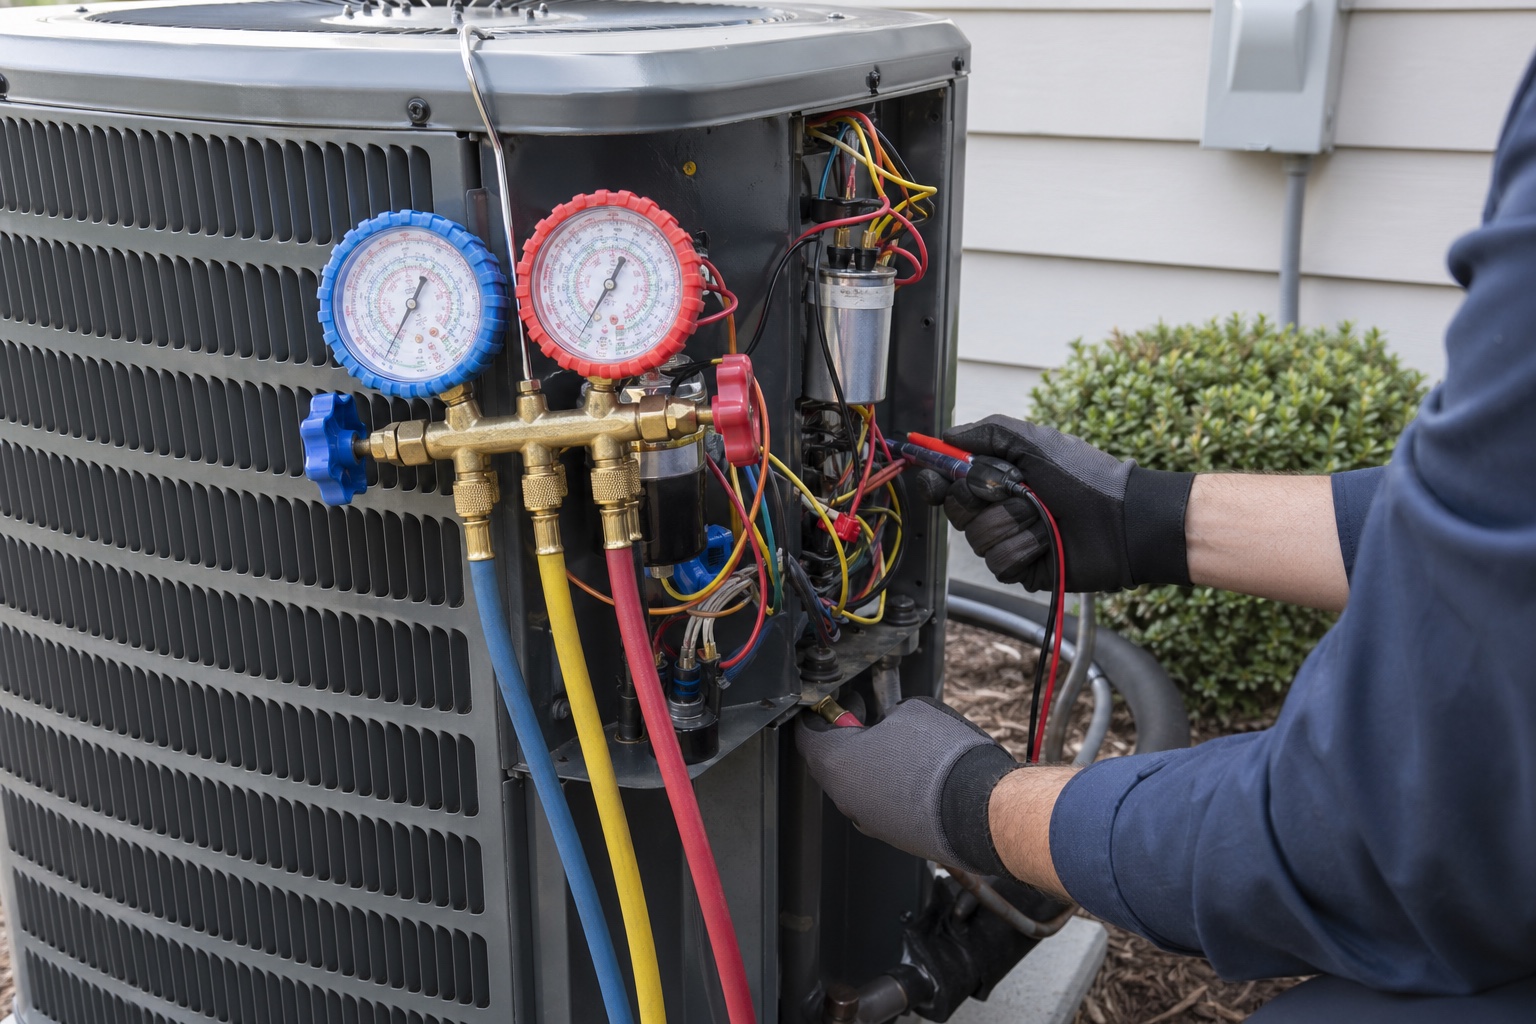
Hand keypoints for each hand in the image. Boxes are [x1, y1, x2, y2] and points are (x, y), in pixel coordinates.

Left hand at [795, 697, 1018, 876]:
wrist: (982, 810)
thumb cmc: (945, 759)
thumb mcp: (911, 710)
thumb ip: (886, 714)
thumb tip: (887, 720)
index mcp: (838, 763)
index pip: (807, 736)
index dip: (818, 715)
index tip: (829, 706)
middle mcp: (846, 798)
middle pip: (832, 763)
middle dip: (847, 738)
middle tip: (866, 718)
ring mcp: (870, 822)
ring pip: (858, 787)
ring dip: (870, 764)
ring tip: (899, 744)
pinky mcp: (894, 837)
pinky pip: (882, 805)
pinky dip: (891, 787)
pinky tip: (916, 772)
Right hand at [917, 415, 1193, 592]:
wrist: (1122, 518)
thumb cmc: (1084, 476)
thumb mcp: (1033, 441)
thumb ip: (986, 433)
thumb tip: (945, 436)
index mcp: (998, 478)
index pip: (949, 482)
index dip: (935, 480)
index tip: (931, 478)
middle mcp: (998, 508)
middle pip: (957, 510)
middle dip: (985, 496)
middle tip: (1016, 488)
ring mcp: (1008, 539)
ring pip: (977, 538)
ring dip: (1013, 521)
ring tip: (1044, 515)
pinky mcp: (1020, 568)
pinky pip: (999, 562)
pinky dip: (1026, 546)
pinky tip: (1049, 539)